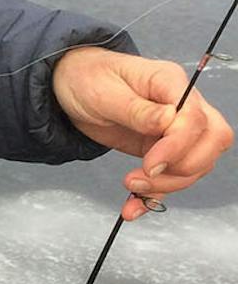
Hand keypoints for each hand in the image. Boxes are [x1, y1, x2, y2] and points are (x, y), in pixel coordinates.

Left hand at [52, 46, 232, 220]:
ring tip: (131, 188)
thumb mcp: (103, 91)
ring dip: (168, 185)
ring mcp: (175, 129)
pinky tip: (134, 205)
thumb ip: (136, 109)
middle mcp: (181, 105)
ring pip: (197, 164)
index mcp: (169, 82)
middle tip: (142, 177)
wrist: (71, 85)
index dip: (178, 146)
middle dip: (182, 169)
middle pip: (212, 142)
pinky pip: (173, 177)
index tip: (149, 164)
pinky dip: (156, 196)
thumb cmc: (87, 78)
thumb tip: (168, 120)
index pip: (195, 118)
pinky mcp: (163, 150)